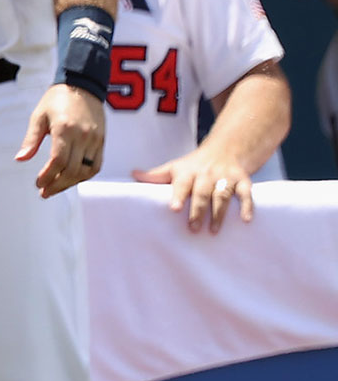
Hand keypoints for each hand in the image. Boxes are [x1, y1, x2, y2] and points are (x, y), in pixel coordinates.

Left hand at [14, 84, 105, 197]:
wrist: (82, 85)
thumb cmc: (56, 100)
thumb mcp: (38, 116)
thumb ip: (31, 140)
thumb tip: (20, 159)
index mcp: (65, 129)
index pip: (58, 161)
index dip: (47, 176)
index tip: (38, 184)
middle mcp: (83, 136)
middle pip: (73, 170)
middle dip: (57, 185)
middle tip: (45, 192)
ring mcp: (95, 140)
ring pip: (86, 171)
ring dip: (71, 183)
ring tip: (56, 188)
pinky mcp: (102, 141)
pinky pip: (96, 165)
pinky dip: (85, 176)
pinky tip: (72, 179)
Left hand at [133, 150, 254, 233]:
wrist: (226, 149)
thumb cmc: (194, 165)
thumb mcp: (174, 167)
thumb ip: (155, 175)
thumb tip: (133, 174)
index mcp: (188, 172)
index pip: (182, 184)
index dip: (178, 196)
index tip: (173, 209)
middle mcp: (206, 174)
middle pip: (202, 192)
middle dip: (198, 210)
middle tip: (193, 229)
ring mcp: (225, 177)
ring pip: (223, 195)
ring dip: (219, 213)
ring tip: (214, 230)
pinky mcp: (242, 181)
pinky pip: (246, 193)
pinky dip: (247, 206)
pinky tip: (246, 220)